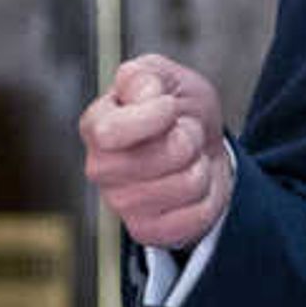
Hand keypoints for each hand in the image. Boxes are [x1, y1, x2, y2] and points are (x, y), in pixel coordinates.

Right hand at [80, 52, 231, 251]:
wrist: (203, 149)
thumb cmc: (179, 112)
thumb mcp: (167, 77)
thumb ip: (147, 75)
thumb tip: (145, 95)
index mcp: (96, 125)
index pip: (111, 132)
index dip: (154, 116)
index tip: (170, 107)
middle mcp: (100, 168)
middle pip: (155, 159)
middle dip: (186, 141)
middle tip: (184, 135)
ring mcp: (120, 204)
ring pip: (185, 185)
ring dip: (201, 167)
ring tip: (190, 159)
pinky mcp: (145, 231)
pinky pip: (196, 215)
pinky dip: (209, 197)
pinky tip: (194, 188)